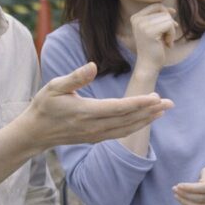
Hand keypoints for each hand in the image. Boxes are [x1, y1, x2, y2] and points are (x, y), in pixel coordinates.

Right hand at [25, 62, 172, 147]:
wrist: (35, 132)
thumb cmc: (44, 105)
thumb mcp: (54, 86)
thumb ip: (75, 77)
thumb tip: (93, 65)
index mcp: (85, 112)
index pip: (118, 108)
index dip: (139, 104)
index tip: (155, 97)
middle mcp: (93, 126)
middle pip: (128, 119)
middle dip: (150, 111)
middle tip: (170, 103)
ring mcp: (95, 135)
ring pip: (127, 128)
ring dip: (147, 120)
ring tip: (164, 111)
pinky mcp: (96, 138)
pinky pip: (121, 133)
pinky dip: (136, 126)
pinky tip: (146, 120)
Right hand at [130, 4, 179, 74]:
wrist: (148, 65)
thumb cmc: (154, 48)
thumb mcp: (155, 30)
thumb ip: (160, 19)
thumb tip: (172, 10)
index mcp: (136, 18)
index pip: (156, 6)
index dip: (167, 12)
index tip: (173, 23)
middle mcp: (137, 19)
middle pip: (163, 12)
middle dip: (169, 25)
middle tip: (166, 38)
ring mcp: (142, 25)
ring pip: (168, 19)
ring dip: (171, 31)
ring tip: (166, 41)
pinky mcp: (149, 31)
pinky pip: (169, 25)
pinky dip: (172, 35)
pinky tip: (167, 44)